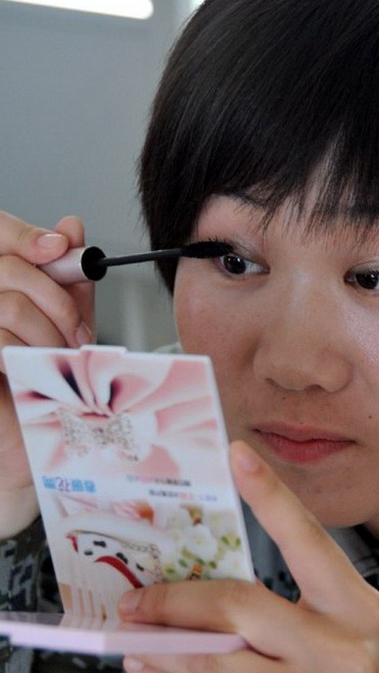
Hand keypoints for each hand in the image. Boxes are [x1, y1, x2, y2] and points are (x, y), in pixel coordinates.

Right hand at [0, 211, 93, 533]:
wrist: (24, 445)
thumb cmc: (41, 385)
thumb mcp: (65, 324)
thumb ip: (66, 280)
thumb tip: (70, 227)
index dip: (26, 235)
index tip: (60, 248)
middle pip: (13, 268)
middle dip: (58, 302)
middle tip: (78, 335)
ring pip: (10, 302)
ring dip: (49, 334)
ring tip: (56, 360)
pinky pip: (2, 339)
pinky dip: (29, 356)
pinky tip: (32, 372)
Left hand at [119, 440, 378, 672]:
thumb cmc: (360, 672)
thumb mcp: (344, 623)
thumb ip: (294, 599)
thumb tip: (211, 575)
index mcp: (356, 607)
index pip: (306, 539)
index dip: (270, 495)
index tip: (237, 455)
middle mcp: (339, 648)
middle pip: (241, 608)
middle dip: (177, 602)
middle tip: (137, 600)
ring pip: (218, 665)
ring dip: (165, 650)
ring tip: (134, 639)